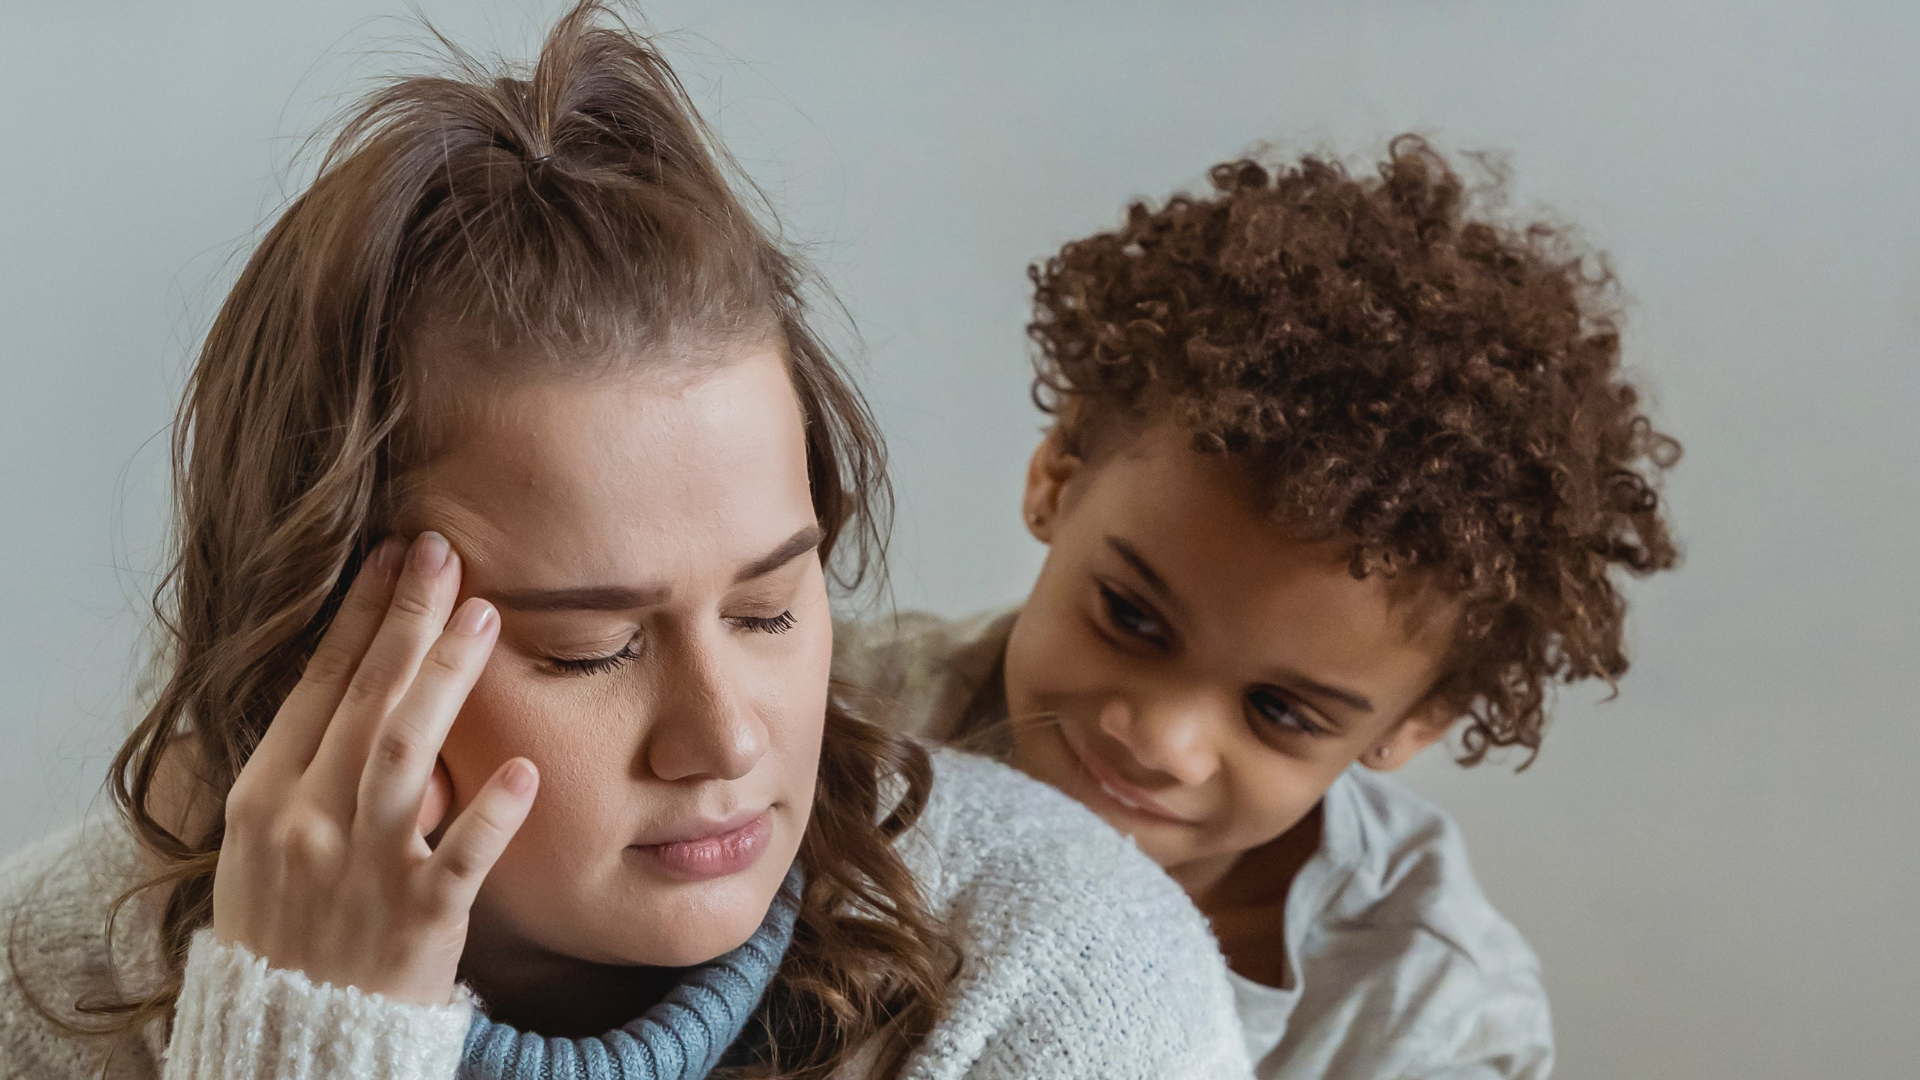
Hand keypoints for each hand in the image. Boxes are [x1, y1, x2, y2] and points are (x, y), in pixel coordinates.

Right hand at [211, 531, 538, 1005]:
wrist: (293, 1040)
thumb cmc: (290, 932)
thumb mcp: (262, 845)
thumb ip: (306, 768)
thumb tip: (358, 681)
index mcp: (263, 798)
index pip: (317, 686)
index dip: (357, 614)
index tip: (394, 553)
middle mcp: (306, 823)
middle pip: (365, 700)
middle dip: (406, 619)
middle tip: (447, 552)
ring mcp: (363, 869)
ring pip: (405, 757)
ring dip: (446, 681)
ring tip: (487, 618)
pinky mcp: (417, 920)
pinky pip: (460, 858)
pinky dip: (491, 814)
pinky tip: (522, 769)